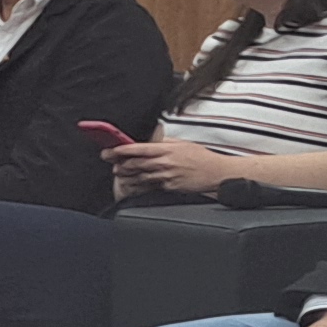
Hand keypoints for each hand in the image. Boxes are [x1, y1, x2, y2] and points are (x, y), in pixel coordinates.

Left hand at [111, 139, 238, 194]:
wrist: (217, 173)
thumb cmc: (202, 157)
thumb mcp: (183, 144)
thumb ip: (164, 141)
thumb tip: (151, 139)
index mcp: (167, 149)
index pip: (138, 149)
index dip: (121, 150)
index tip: (110, 151)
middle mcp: (165, 163)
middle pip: (135, 164)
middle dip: (119, 163)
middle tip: (110, 162)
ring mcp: (166, 176)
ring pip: (140, 177)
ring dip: (127, 176)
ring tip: (118, 174)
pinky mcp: (169, 187)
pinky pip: (151, 186)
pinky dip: (140, 185)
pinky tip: (133, 184)